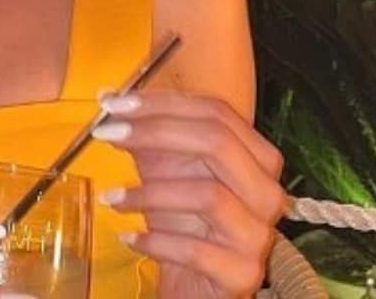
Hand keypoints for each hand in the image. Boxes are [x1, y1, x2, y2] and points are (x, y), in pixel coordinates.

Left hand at [92, 90, 285, 298]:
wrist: (196, 288)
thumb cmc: (184, 225)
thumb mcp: (167, 174)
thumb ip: (146, 136)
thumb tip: (107, 96)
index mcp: (258, 159)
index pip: (217, 113)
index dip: (163, 104)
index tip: (114, 104)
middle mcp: (268, 193)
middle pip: (218, 143)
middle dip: (156, 132)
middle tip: (107, 134)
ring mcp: (259, 235)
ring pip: (208, 194)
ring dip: (150, 192)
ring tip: (112, 198)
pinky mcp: (243, 274)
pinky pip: (195, 250)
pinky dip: (156, 241)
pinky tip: (128, 237)